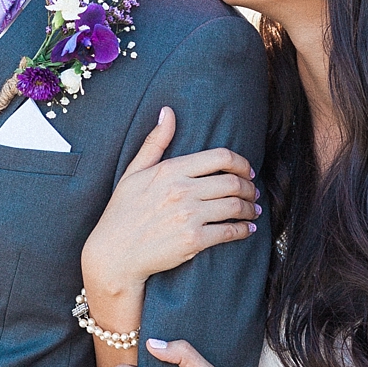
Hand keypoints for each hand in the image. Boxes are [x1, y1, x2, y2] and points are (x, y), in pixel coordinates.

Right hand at [81, 108, 259, 300]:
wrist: (114, 254)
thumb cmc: (122, 213)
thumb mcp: (133, 172)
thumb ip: (155, 142)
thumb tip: (167, 112)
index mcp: (171, 170)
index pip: (220, 157)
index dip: (241, 162)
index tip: (247, 170)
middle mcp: (182, 190)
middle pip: (233, 182)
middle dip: (249, 187)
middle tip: (253, 192)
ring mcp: (189, 216)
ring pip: (235, 206)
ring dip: (251, 208)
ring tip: (253, 211)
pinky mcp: (194, 240)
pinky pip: (230, 231)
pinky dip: (244, 230)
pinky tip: (247, 230)